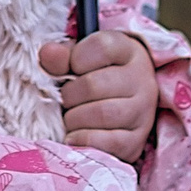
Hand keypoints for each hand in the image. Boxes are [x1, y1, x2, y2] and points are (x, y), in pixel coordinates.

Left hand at [39, 30, 156, 163]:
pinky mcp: (137, 140)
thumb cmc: (93, 77)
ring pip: (103, 114)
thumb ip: (61, 56)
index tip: (71, 68)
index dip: (76, 58)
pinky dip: (85, 139)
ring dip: (75, 119)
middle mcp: (141, 80)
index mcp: (128, 52)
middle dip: (69, 95)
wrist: (120, 106)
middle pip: (94, 85)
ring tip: (69, 119)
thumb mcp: (79, 60)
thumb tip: (47, 53)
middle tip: (64, 100)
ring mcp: (143, 111)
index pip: (101, 47)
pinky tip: (74, 136)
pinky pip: (110, 142)